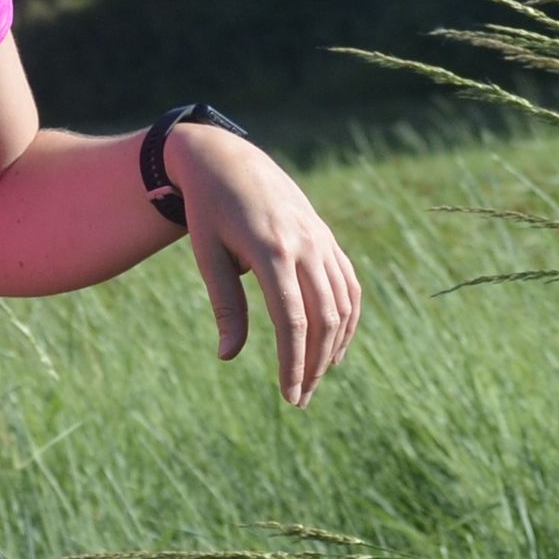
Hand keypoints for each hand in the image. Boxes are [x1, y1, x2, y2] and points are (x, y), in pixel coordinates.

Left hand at [167, 124, 360, 406]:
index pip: (293, 321)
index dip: (294, 363)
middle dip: (314, 364)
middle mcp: (306, 245)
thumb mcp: (208, 256)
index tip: (289, 395)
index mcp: (272, 251)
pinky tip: (335, 345)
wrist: (229, 160)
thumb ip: (226, 305)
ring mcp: (322, 240)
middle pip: (324, 318)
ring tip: (315, 379)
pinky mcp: (327, 238)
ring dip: (333, 347)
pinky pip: (349, 285)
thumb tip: (228, 356)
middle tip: (299, 399)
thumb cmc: (209, 211)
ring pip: (343, 305)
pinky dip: (348, 318)